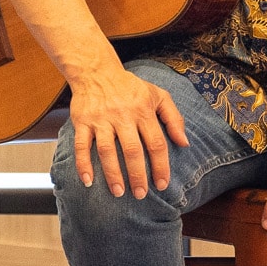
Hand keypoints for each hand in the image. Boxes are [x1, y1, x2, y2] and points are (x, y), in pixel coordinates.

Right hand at [68, 64, 188, 196]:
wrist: (96, 71)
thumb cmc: (130, 87)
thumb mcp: (158, 95)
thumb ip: (174, 118)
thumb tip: (184, 144)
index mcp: (143, 110)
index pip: (156, 143)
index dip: (160, 166)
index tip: (162, 184)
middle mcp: (122, 115)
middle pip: (132, 150)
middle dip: (137, 175)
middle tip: (140, 194)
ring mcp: (101, 119)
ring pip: (107, 150)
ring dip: (112, 174)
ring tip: (118, 192)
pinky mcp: (82, 121)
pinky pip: (81, 145)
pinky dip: (82, 164)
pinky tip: (87, 181)